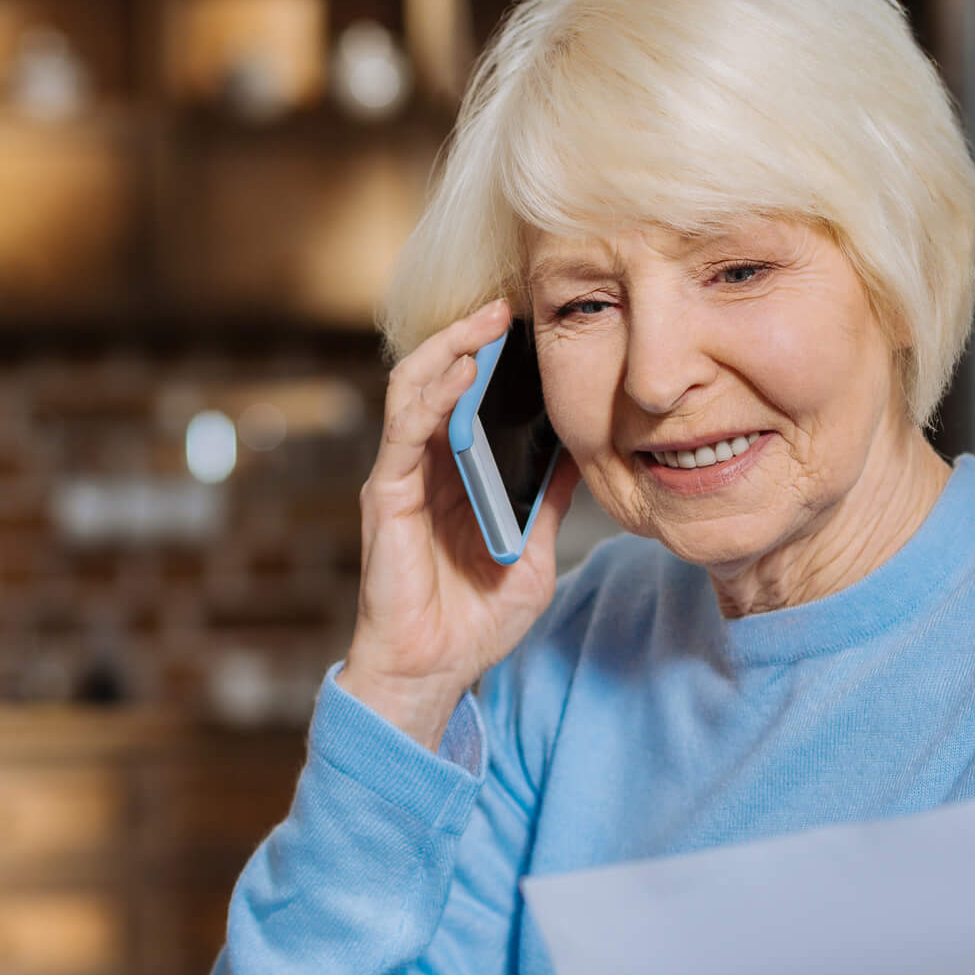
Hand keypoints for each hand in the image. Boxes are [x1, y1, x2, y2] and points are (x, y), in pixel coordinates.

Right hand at [338, 298, 582, 748]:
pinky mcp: (386, 494)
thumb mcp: (535, 552)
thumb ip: (552, 501)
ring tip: (489, 320)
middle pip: (440, 378)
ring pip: (415, 388)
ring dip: (451, 348)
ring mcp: (401, 476)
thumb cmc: (475, 618)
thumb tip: (588, 452)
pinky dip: (433, 393)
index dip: (497, 357)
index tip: (537, 323)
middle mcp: (424, 465)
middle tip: (514, 303)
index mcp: (457, 474)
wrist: (434, 671)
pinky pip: (405, 430)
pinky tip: (461, 369)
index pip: (470, 397)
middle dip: (474, 334)